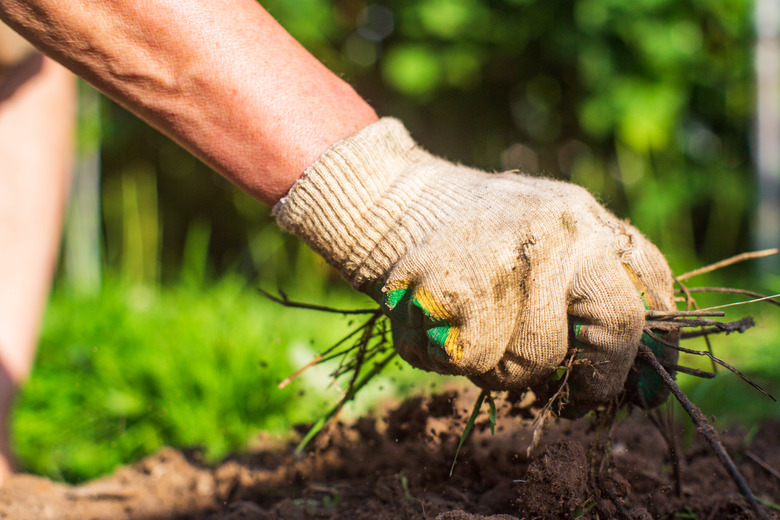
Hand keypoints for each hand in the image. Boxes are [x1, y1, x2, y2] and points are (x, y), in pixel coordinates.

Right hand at [275, 118, 675, 411]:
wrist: (394, 201)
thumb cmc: (476, 233)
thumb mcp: (544, 228)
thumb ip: (587, 275)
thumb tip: (628, 365)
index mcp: (587, 220)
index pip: (649, 288)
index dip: (655, 347)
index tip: (642, 386)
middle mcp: (561, 235)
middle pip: (617, 326)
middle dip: (600, 378)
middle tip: (581, 396)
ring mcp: (511, 263)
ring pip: (536, 359)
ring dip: (505, 367)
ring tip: (477, 335)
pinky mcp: (461, 291)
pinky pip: (478, 360)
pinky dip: (458, 359)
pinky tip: (443, 327)